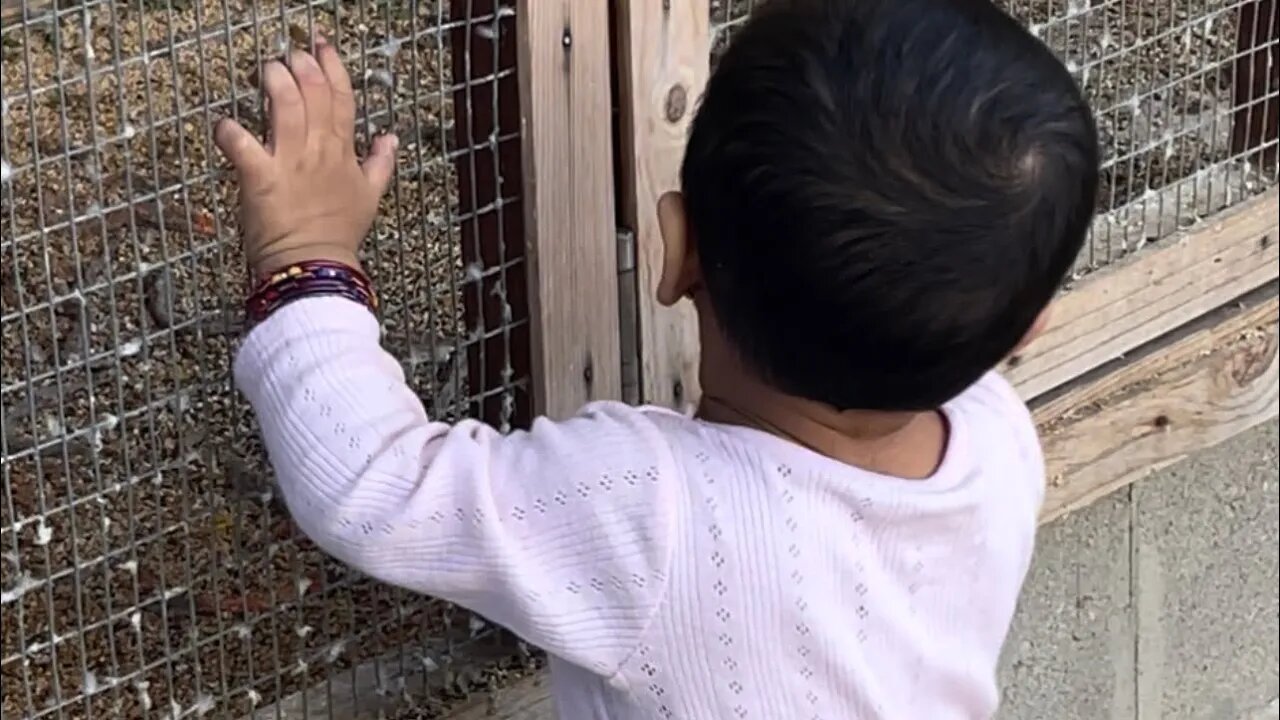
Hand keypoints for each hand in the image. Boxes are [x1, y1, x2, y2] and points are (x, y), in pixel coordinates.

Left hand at [213, 36, 396, 278]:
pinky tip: (223, 124)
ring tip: (268, 70)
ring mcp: (290, 163)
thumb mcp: (370, 196)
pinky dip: (229, 132)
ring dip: (275, 84)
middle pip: (314, 95)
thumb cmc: (339, 234)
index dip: (333, 67)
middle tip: (292, 54)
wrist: (316, 265)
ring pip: (285, 108)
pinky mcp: (261, 178)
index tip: (323, 46)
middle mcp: (318, 152)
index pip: (342, 99)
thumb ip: (380, 164)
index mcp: (343, 153)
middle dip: (303, 67)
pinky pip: (242, 146)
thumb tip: (391, 139)